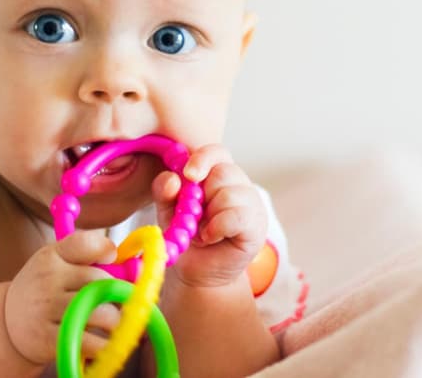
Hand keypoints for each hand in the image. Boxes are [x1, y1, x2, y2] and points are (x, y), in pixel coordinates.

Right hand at [4, 230, 120, 365]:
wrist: (8, 321)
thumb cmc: (46, 289)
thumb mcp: (58, 264)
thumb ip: (92, 258)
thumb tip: (141, 268)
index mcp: (52, 255)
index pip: (85, 244)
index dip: (106, 250)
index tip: (111, 259)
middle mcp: (48, 279)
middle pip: (102, 282)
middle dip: (118, 294)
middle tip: (116, 301)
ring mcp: (47, 309)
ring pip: (103, 313)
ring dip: (115, 321)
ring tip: (111, 322)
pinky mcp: (49, 339)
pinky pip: (92, 343)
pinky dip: (104, 344)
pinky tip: (98, 339)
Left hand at [152, 144, 266, 288]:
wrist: (196, 269)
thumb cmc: (184, 233)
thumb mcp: (167, 209)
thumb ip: (164, 190)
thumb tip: (172, 179)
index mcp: (217, 173)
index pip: (216, 152)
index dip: (202, 159)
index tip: (188, 175)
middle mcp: (238, 184)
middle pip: (223, 172)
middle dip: (202, 195)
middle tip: (195, 214)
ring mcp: (251, 204)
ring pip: (229, 194)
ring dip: (208, 216)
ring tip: (203, 230)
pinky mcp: (257, 226)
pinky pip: (236, 216)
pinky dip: (217, 228)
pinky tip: (211, 237)